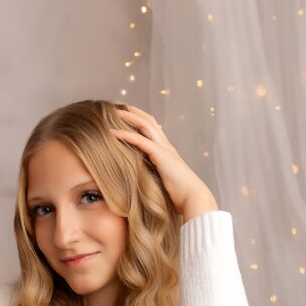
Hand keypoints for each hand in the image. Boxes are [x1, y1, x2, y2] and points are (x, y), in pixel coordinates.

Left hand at [110, 104, 218, 218]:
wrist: (193, 198)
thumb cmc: (180, 196)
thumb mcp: (163, 183)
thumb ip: (154, 178)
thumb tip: (141, 184)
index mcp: (167, 152)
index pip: (153, 129)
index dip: (139, 120)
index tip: (125, 116)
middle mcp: (166, 146)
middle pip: (148, 121)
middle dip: (133, 112)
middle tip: (116, 106)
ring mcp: (164, 149)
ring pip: (145, 124)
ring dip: (128, 116)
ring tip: (112, 112)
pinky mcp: (161, 155)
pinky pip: (140, 140)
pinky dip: (125, 134)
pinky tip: (112, 132)